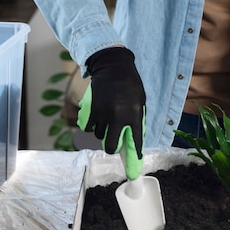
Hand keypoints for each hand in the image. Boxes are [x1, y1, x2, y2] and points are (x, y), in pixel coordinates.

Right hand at [77, 47, 145, 178]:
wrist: (114, 66)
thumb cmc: (130, 84)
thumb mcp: (140, 100)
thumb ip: (136, 119)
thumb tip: (132, 139)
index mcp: (134, 114)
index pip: (134, 141)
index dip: (135, 153)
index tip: (135, 162)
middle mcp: (118, 116)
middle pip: (110, 147)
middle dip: (112, 148)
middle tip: (113, 144)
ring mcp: (103, 113)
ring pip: (99, 136)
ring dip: (103, 132)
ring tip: (108, 120)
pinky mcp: (91, 109)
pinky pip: (89, 128)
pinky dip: (93, 126)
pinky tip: (98, 117)